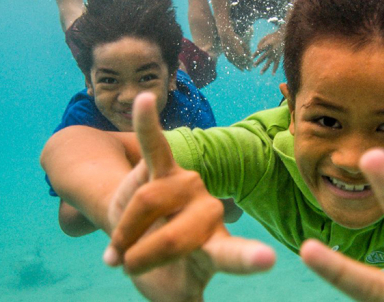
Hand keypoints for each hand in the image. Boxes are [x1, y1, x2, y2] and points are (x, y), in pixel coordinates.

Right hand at [104, 93, 274, 300]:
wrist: (140, 241)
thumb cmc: (163, 272)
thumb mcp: (177, 300)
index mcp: (215, 247)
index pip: (233, 255)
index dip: (247, 260)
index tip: (268, 260)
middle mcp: (208, 212)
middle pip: (173, 236)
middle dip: (143, 257)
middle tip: (126, 267)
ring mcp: (187, 187)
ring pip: (149, 204)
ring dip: (124, 232)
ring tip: (115, 248)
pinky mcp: (162, 168)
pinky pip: (154, 146)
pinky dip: (146, 124)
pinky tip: (142, 100)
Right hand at [219, 30, 251, 70]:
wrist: (226, 36)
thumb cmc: (236, 38)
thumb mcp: (243, 43)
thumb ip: (247, 50)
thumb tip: (250, 55)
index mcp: (240, 52)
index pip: (246, 59)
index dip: (249, 62)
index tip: (252, 63)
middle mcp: (235, 55)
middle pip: (241, 63)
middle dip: (246, 66)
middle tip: (249, 70)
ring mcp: (230, 56)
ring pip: (236, 63)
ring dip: (240, 67)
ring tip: (243, 70)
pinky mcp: (226, 55)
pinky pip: (231, 61)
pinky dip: (234, 64)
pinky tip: (237, 66)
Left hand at [253, 30, 284, 74]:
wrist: (284, 36)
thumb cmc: (274, 36)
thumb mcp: (266, 37)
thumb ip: (260, 42)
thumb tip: (257, 49)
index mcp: (267, 45)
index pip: (260, 50)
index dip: (255, 54)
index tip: (251, 57)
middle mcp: (271, 50)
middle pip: (263, 57)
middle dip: (258, 62)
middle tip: (254, 66)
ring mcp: (275, 54)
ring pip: (269, 62)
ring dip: (265, 68)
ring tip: (261, 73)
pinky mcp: (279, 56)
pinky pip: (277, 64)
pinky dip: (275, 69)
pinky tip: (272, 74)